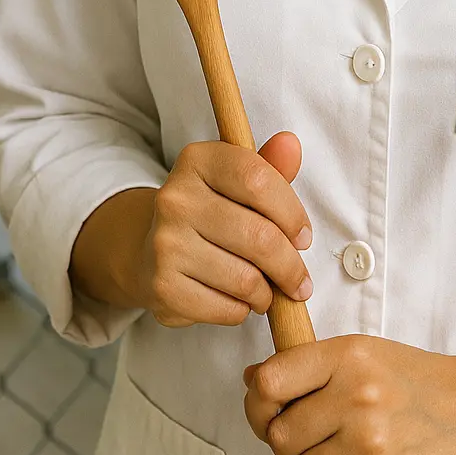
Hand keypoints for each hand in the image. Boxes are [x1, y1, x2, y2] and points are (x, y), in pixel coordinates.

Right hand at [135, 132, 312, 328]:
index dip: (291, 213)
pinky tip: (238, 300)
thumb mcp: (237, 181)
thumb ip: (270, 166)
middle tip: (299, 280)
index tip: (304, 236)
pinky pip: (225, 308)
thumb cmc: (211, 211)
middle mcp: (175, 198)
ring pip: (246, 278)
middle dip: (290, 266)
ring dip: (266, 292)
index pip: (258, 180)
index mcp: (197, 160)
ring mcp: (166, 243)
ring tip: (266, 290)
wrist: (152, 249)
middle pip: (259, 235)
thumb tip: (291, 144)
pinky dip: (242, 310)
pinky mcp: (163, 286)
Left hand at [244, 336, 455, 454]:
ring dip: (306, 453)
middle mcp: (356, 397)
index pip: (272, 381)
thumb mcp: (364, 351)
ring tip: (333, 434)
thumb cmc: (415, 379)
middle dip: (281, 430)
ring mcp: (367, 442)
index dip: (258, 394)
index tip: (263, 395)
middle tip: (299, 420)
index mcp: (349, 356)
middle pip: (279, 432)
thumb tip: (254, 378)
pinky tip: (347, 452)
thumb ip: (309, 362)